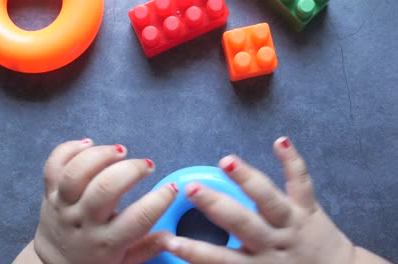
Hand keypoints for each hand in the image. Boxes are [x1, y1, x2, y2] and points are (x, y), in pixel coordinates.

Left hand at [31, 139, 177, 263]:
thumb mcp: (125, 261)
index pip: (137, 219)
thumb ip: (148, 248)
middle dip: (130, 170)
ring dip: (100, 155)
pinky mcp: (49, 191)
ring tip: (120, 151)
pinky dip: (69, 148)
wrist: (55, 262)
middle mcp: (82, 220)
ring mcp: (63, 204)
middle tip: (146, 165)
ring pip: (76, 173)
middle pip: (104, 188)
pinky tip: (89, 144)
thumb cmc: (96, 259)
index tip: (171, 188)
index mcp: (106, 241)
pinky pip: (53, 165)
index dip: (159, 200)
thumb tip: (171, 236)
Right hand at [165, 137, 388, 263]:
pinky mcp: (308, 208)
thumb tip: (194, 259)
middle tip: (192, 190)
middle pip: (241, 223)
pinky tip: (280, 141)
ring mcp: (292, 222)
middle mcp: (273, 242)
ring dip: (246, 178)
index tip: (168, 239)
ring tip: (227, 162)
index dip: (193, 251)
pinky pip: (300, 182)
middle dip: (215, 205)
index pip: (220, 259)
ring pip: (268, 199)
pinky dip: (291, 161)